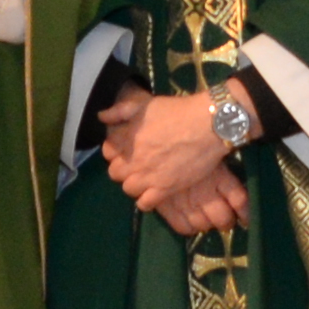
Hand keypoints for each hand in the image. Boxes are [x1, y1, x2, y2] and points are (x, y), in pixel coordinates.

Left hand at [97, 85, 249, 228]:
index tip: (125, 148)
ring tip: (145, 178)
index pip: (108, 151)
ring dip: (134, 183)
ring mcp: (147, 176)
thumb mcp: (145, 104)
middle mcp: (132, 160)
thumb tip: (101, 117)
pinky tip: (153, 193)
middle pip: (115, 172)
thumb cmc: (177, 111)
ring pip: (128, 188)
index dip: (115, 150)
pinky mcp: (164, 189)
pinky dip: (146, 201)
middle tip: (136, 164)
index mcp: (126, 138)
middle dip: (122, 168)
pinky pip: (145, 203)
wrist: (207, 126)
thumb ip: (120, 111)